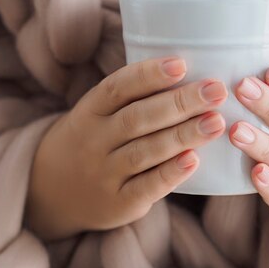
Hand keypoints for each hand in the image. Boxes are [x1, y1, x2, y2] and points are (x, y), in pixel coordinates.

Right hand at [25, 56, 227, 240]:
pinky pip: (146, 187)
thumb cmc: (90, 141)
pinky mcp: (118, 203)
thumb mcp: (96, 114)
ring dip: (182, 136)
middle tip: (216, 90)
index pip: (117, 88)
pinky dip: (170, 174)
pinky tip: (194, 160)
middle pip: (137, 118)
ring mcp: (104, 173)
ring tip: (216, 122)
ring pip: (144, 151)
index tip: (181, 64)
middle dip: (179, 103)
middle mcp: (94, 140)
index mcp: (89, 111)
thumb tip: (189, 71)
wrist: (52, 191)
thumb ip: (132, 98)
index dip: (148, 75)